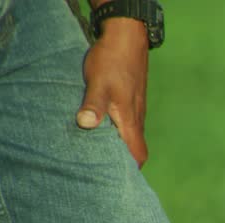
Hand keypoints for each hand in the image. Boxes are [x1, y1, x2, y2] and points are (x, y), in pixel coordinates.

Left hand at [76, 18, 150, 166]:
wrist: (127, 38)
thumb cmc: (111, 61)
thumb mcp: (98, 82)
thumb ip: (93, 104)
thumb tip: (86, 125)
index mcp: (130, 120)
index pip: (138, 154)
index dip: (132, 171)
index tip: (120, 183)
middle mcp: (136, 118)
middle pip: (136, 149)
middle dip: (126, 164)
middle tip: (108, 175)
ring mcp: (135, 109)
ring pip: (132, 136)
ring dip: (121, 148)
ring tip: (101, 157)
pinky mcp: (131, 100)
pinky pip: (128, 124)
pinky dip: (119, 134)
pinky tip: (104, 131)